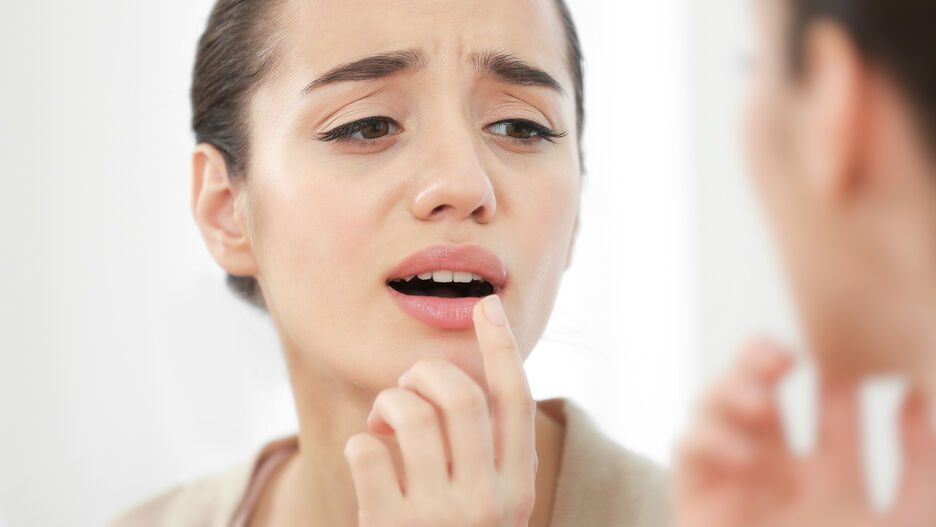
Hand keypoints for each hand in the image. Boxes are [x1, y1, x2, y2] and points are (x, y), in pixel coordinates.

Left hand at [344, 295, 536, 526]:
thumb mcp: (487, 506)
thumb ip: (484, 453)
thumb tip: (451, 378)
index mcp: (518, 489)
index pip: (517, 401)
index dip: (502, 347)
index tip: (485, 305)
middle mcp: (488, 501)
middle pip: (459, 394)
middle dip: (423, 374)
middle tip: (409, 390)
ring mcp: (440, 516)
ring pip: (409, 411)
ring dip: (387, 404)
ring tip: (382, 425)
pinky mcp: (392, 526)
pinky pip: (365, 447)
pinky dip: (360, 441)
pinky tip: (368, 463)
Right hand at [676, 341, 935, 526]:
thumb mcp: (908, 523)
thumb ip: (920, 468)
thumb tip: (921, 399)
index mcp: (834, 481)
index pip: (832, 407)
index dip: (842, 377)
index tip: (861, 362)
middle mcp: (778, 475)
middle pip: (763, 391)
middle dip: (764, 362)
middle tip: (783, 357)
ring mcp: (734, 484)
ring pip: (718, 408)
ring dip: (732, 390)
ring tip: (761, 400)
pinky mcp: (696, 501)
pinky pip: (687, 449)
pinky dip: (708, 438)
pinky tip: (742, 453)